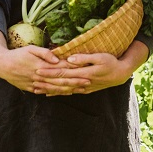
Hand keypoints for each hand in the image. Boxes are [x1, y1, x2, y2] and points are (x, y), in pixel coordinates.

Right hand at [0, 45, 90, 94]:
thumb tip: (57, 58)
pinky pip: (47, 92)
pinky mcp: (32, 88)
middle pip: (60, 81)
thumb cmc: (17, 54)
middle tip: (88, 82)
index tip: (85, 70)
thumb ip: (44, 53)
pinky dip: (57, 93)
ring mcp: (36, 84)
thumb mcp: (30, 48)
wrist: (2, 65)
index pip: (60, 69)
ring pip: (55, 88)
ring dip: (69, 89)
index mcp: (41, 66)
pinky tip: (66, 93)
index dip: (73, 71)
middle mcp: (40, 77)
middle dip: (75, 82)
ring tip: (81, 90)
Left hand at [34, 41, 148, 93]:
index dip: (50, 72)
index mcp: (83, 72)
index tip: (38, 70)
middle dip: (45, 82)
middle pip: (60, 82)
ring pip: (63, 90)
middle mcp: (81, 82)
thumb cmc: (111, 62)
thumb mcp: (99, 57)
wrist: (120, 74)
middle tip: (32, 80)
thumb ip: (84, 58)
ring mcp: (82, 87)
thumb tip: (69, 59)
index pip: (62, 72)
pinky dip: (58, 93)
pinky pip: (68, 93)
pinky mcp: (84, 89)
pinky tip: (50, 94)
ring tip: (37, 89)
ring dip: (49, 90)